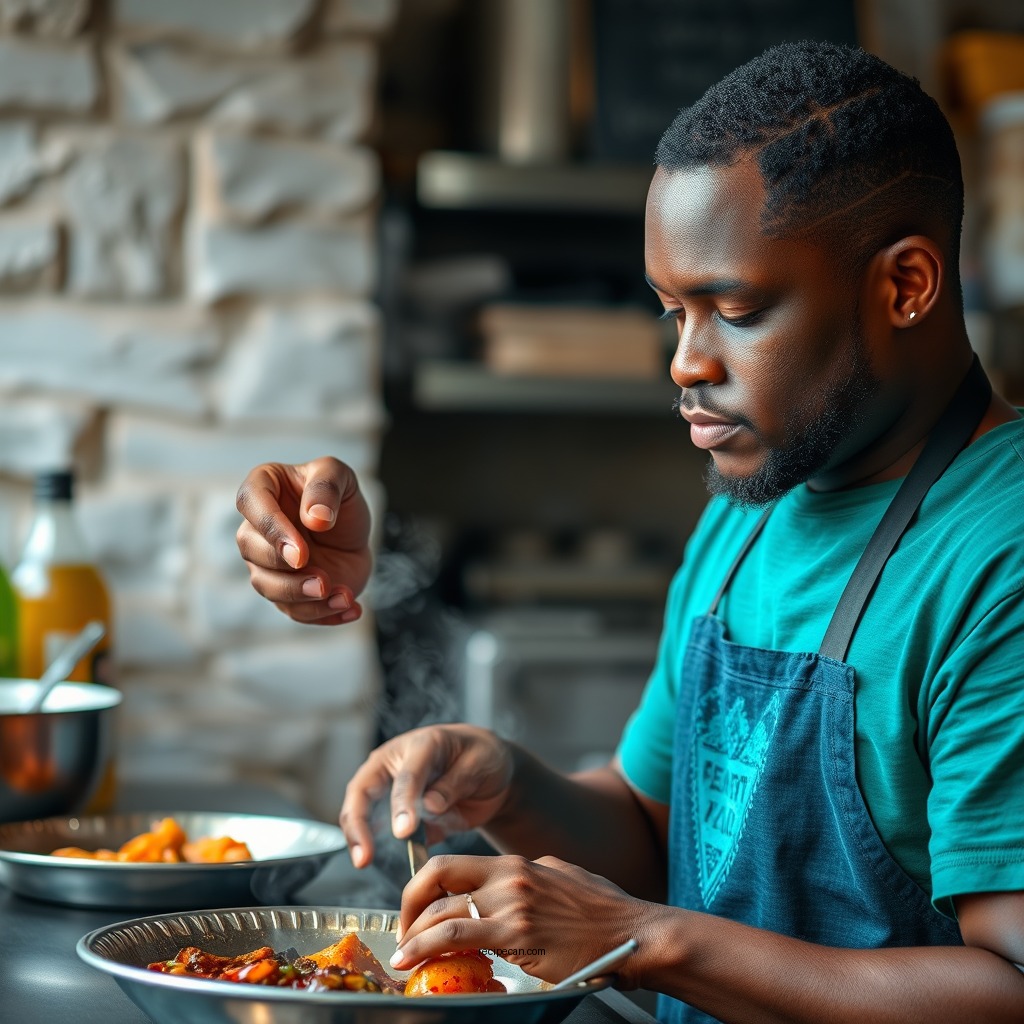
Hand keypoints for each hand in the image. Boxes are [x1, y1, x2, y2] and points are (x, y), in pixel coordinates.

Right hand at [235, 458, 371, 625]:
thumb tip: (314, 518)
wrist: (353, 536)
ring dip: (303, 597)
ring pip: (267, 586)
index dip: (271, 528)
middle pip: (251, 549)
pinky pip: (294, 610)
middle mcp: (256, 528)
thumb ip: (327, 487)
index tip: (299, 552)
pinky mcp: (284, 592)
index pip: (250, 501)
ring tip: (342, 596)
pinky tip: (351, 608)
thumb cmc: (339, 498)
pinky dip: (323, 614)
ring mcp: (266, 563)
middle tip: (322, 580)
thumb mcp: (341, 477)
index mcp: (263, 489)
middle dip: (286, 571)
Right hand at [339, 725, 513, 867]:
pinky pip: (378, 830)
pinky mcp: (395, 812)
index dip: (403, 802)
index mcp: (421, 744)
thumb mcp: (480, 763)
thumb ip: (455, 783)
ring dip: (358, 836)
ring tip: (362, 862)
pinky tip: (374, 863)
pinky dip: (374, 845)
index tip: (403, 831)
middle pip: (364, 790)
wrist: (488, 770)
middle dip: (359, 822)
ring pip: (361, 810)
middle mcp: (395, 763)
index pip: (407, 775)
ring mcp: (390, 787)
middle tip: (364, 855)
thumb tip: (430, 806)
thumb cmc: (482, 757)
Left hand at [390, 853, 651, 987]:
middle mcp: (510, 875)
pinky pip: (458, 935)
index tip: (416, 910)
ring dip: (414, 934)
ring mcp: (512, 902)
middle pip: (438, 875)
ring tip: (403, 954)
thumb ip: (529, 880)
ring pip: (443, 910)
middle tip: (403, 930)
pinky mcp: (518, 933)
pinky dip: (427, 946)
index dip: (424, 888)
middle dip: (410, 903)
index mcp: (517, 862)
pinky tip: (413, 959)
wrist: (634, 934)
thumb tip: (507, 890)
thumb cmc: (605, 911)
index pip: (454, 865)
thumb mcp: (561, 878)